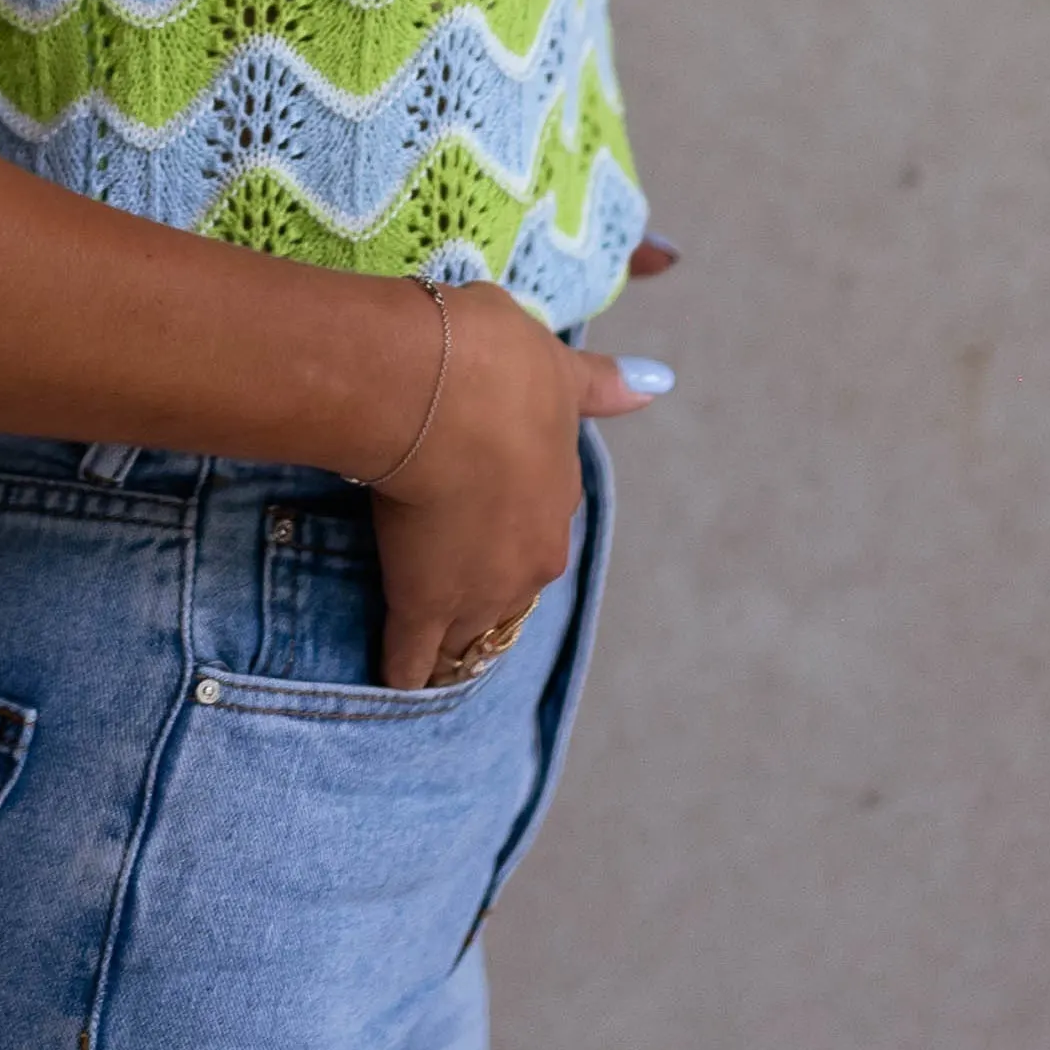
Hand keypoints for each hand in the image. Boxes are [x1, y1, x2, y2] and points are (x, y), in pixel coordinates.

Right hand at [370, 281, 669, 691]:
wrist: (446, 388)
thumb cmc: (499, 366)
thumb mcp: (558, 368)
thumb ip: (600, 384)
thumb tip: (655, 383)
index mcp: (559, 496)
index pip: (535, 528)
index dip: (507, 533)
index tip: (485, 536)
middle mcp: (531, 555)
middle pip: (509, 593)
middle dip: (485, 602)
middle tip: (454, 611)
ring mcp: (478, 587)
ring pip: (469, 630)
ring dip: (451, 641)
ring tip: (430, 660)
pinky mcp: (422, 603)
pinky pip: (414, 654)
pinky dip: (406, 669)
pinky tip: (394, 683)